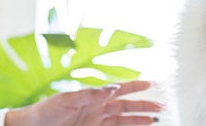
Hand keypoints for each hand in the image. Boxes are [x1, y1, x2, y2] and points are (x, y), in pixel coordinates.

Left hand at [4, 80, 162, 125]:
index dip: (136, 87)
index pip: (119, 90)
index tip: (152, 84)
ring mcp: (95, 123)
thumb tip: (112, 87)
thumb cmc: (44, 112)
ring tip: (155, 120)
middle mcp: (96, 109)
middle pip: (126, 107)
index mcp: (92, 97)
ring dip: (138, 120)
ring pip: (123, 121)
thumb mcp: (66, 100)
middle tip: (162, 107)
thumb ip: (89, 94)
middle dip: (144, 106)